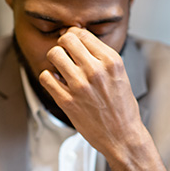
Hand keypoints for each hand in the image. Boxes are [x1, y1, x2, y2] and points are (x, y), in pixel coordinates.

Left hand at [39, 27, 144, 159]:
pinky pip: (46, 77)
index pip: (83, 33)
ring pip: (54, 55)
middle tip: (65, 53)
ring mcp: (80, 86)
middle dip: (63, 44)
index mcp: (111, 61)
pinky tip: (56, 83)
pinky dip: (48, 77)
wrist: (123, 137)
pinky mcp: (67, 101)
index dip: (74, 35)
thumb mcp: (120, 75)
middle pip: (67, 39)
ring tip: (60, 68)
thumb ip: (102, 58)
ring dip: (54, 60)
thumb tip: (80, 41)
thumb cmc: (122, 108)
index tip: (72, 43)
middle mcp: (95, 70)